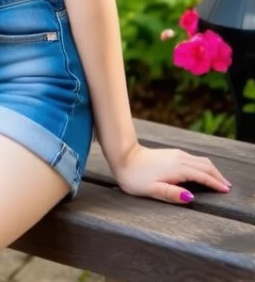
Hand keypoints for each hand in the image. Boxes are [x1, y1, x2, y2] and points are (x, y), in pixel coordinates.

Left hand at [114, 143, 231, 203]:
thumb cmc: (135, 176)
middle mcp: (180, 158)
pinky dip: (203, 165)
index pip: (202, 176)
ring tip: (218, 180)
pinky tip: (202, 171)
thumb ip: (171, 193)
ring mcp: (176, 154)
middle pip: (205, 165)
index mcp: (177, 168)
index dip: (215, 184)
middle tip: (227, 187)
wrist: (123, 156)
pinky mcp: (171, 153)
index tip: (225, 191)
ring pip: (200, 160)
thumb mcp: (151, 189)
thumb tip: (190, 196)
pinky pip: (193, 158)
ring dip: (211, 170)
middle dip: (217, 176)